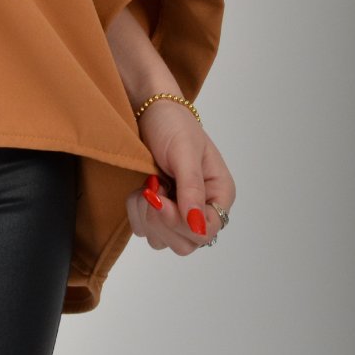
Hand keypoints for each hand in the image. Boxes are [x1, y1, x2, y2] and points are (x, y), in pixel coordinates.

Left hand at [127, 99, 235, 254]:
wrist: (147, 110)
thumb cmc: (172, 124)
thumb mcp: (184, 152)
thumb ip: (192, 189)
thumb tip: (198, 226)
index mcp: (219, 194)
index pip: (207, 232)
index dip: (181, 223)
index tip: (160, 197)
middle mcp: (202, 208)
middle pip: (185, 244)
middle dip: (161, 219)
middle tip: (152, 188)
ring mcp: (179, 212)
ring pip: (162, 241)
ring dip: (146, 215)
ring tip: (147, 184)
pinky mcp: (157, 211)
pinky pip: (144, 230)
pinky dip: (136, 212)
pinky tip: (138, 189)